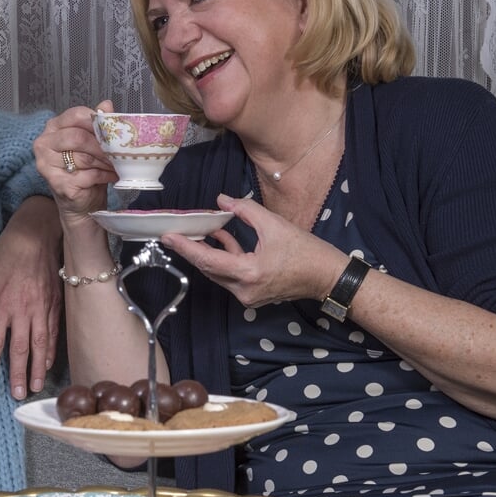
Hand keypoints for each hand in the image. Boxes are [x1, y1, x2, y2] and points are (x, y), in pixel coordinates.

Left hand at [0, 196, 62, 397]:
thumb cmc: (6, 253)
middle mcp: (22, 310)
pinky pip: (53, 333)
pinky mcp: (54, 305)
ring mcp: (41, 309)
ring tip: (34, 388)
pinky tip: (47, 365)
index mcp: (1, 304)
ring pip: (40, 345)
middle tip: (17, 395)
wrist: (37, 234)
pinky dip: (51, 351)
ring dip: (36, 369)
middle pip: (19, 349)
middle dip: (18, 374)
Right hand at [32, 101, 116, 228]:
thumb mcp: (93, 143)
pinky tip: (111, 176)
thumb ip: (97, 124)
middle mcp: (44, 143)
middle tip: (118, 151)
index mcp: (53, 128)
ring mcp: (46, 165)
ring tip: (116, 164)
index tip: (112, 129)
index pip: (75, 115)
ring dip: (105, 162)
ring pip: (84, 158)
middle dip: (102, 145)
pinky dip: (104, 176)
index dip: (96, 121)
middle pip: (78, 137)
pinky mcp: (57, 183)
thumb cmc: (86, 170)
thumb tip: (106, 105)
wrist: (81, 202)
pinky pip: (87, 175)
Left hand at [160, 193, 348, 308]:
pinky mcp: (253, 295)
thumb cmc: (306, 252)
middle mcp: (244, 290)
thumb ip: (245, 210)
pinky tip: (222, 239)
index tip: (168, 237)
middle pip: (209, 269)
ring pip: (219, 273)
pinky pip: (231, 276)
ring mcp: (248, 296)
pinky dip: (225, 258)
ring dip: (209, 253)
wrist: (327, 277)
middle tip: (175, 233)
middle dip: (192, 250)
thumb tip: (223, 201)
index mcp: (249, 273)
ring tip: (200, 231)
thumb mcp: (274, 224)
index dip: (185, 247)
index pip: (208, 259)